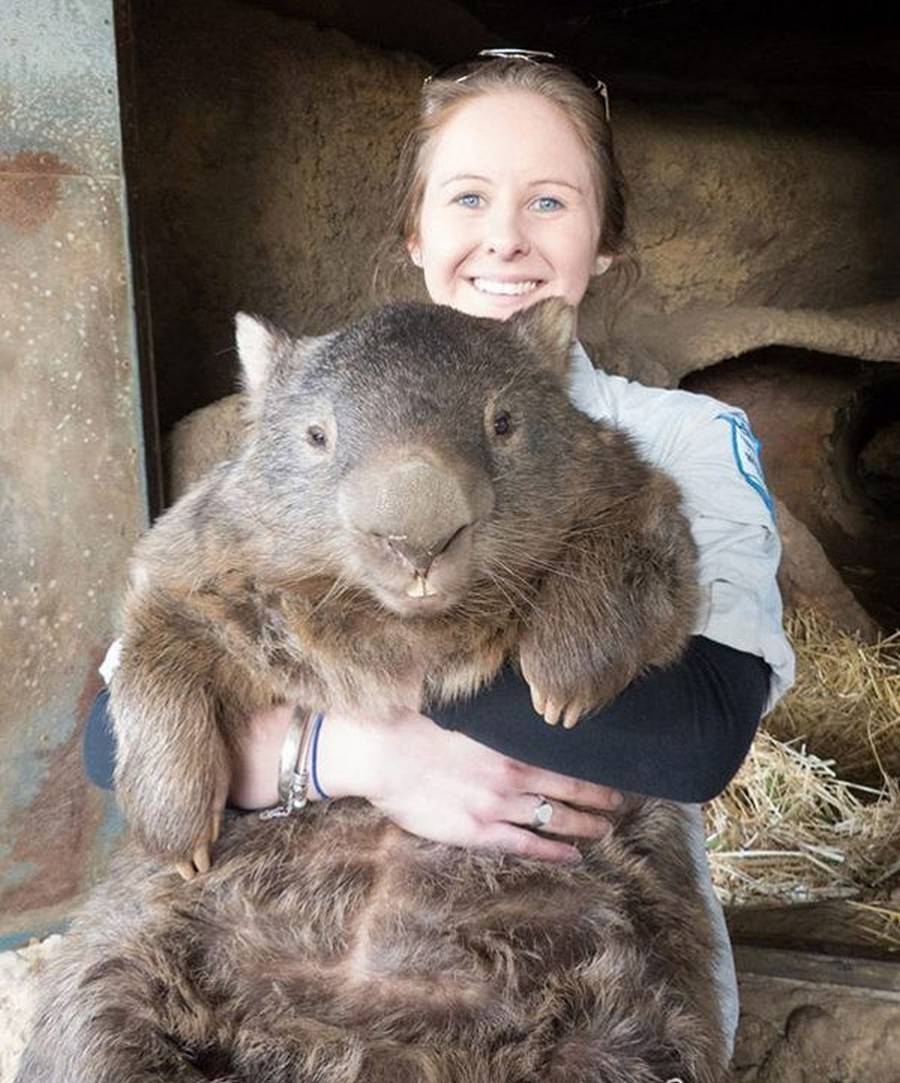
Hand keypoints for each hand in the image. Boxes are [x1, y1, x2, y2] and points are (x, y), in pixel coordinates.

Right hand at [317, 706, 623, 862]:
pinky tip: (573, 856)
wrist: (379, 752)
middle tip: (621, 803)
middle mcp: (510, 776)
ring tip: (605, 830)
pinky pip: (525, 845)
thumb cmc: (415, 723)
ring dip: (584, 825)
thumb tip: (520, 707)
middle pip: (569, 790)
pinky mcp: (476, 831)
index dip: (592, 769)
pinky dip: (553, 851)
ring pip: (554, 819)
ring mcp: (495, 807)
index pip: (565, 759)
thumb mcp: (465, 711)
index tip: (613, 772)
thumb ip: (496, 717)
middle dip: (598, 799)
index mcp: (509, 744)